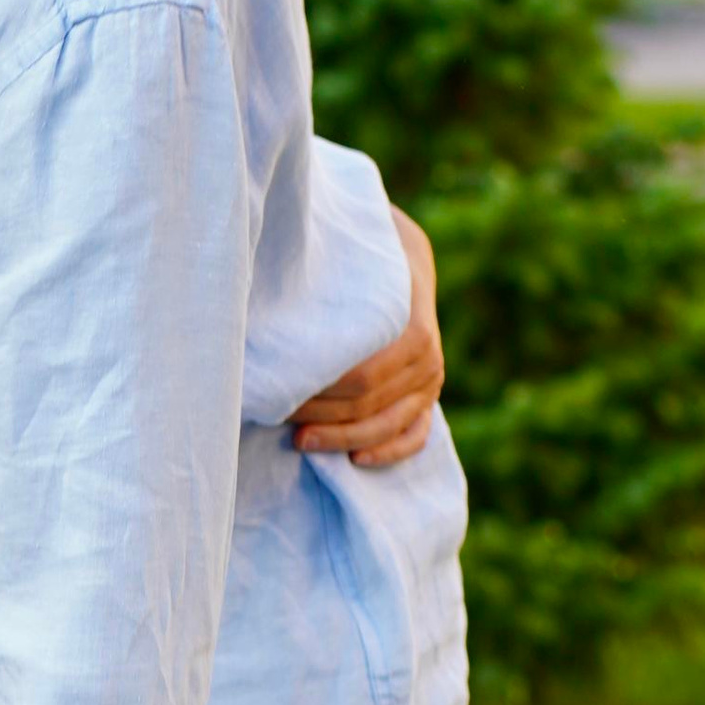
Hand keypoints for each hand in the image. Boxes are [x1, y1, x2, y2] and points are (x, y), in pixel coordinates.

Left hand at [292, 206, 442, 467]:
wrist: (399, 250)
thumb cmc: (361, 248)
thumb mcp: (347, 244)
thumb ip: (323, 263)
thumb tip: (272, 270)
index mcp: (412, 324)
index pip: (363, 377)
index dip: (319, 392)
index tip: (278, 393)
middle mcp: (428, 356)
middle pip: (370, 404)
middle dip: (320, 415)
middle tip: (274, 416)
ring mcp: (432, 379)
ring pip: (388, 425)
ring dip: (342, 438)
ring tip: (298, 441)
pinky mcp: (427, 396)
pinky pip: (415, 435)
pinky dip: (387, 451)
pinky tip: (354, 460)